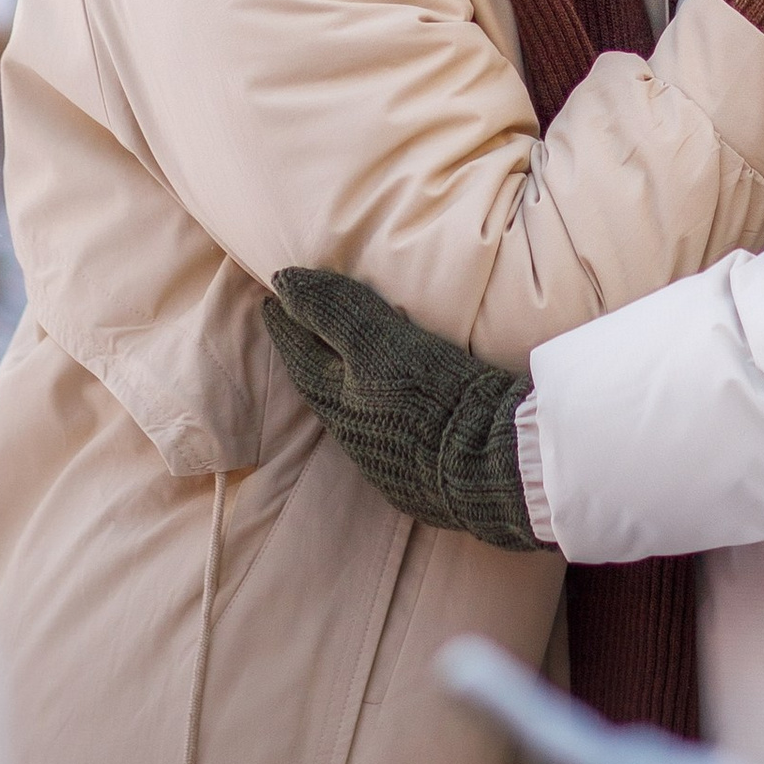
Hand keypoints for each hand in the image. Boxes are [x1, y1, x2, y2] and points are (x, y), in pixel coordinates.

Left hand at [262, 269, 548, 553]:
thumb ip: (333, 310)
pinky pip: (384, 441)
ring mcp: (385, 463)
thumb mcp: (381, 340)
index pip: (301, 356)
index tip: (272, 298)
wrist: (490, 462)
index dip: (287, 324)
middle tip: (299, 327)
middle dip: (308, 356)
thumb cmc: (432, 393)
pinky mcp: (416, 481)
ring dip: (343, 387)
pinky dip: (377, 415)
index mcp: (340, 401)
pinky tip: (392, 410)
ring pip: (352, 417)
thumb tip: (283, 281)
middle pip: (322, 389)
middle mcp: (353, 436)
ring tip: (344, 364)